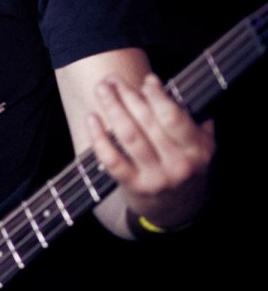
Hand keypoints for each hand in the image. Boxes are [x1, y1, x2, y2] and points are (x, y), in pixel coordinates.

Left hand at [86, 72, 215, 229]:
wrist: (178, 210)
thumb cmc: (185, 167)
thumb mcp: (200, 146)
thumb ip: (190, 119)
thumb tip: (158, 84)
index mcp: (197, 150)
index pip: (173, 117)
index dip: (157, 96)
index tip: (145, 81)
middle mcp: (178, 165)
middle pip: (148, 123)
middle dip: (128, 96)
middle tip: (113, 80)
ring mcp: (156, 178)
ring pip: (130, 136)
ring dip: (113, 109)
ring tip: (102, 90)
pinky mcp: (134, 187)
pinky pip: (112, 159)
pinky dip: (99, 138)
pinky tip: (92, 118)